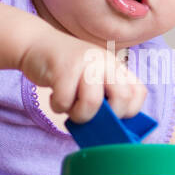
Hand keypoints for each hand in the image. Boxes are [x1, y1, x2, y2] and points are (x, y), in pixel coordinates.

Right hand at [18, 28, 146, 122]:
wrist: (36, 44)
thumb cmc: (65, 71)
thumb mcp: (91, 78)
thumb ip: (105, 96)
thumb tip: (112, 130)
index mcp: (115, 66)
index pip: (138, 93)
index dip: (129, 112)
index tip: (112, 117)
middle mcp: (105, 61)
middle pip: (122, 98)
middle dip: (106, 118)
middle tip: (90, 115)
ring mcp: (85, 62)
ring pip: (93, 102)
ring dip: (79, 115)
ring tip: (69, 108)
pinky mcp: (63, 67)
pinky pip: (65, 101)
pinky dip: (57, 107)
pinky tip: (55, 97)